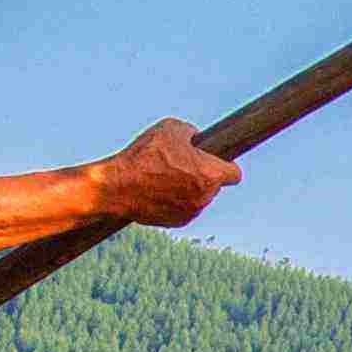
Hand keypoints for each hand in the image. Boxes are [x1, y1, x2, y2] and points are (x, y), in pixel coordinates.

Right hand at [99, 118, 240, 229]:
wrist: (117, 186)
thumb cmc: (144, 155)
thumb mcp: (171, 128)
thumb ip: (192, 133)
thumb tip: (198, 139)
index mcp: (210, 174)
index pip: (235, 174)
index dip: (226, 165)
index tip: (217, 161)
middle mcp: (205, 197)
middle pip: (215, 185)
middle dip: (204, 174)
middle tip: (182, 164)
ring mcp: (192, 212)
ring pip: (200, 197)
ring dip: (190, 188)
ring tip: (166, 176)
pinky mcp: (177, 222)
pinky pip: (185, 208)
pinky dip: (177, 200)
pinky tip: (159, 189)